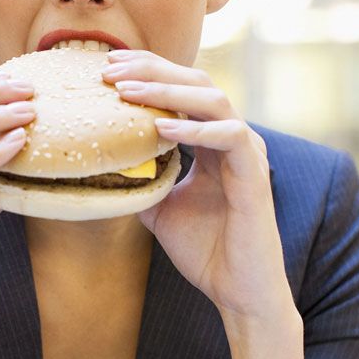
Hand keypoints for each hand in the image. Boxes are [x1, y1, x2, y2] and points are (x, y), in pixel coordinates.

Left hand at [101, 52, 291, 321]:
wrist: (237, 291)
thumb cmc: (205, 251)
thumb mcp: (159, 209)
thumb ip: (141, 180)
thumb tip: (102, 167)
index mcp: (212, 141)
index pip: (181, 90)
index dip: (147, 72)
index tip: (107, 67)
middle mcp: (233, 138)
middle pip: (196, 82)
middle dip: (152, 70)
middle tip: (110, 69)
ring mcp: (247, 152)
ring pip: (213, 99)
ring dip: (168, 91)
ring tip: (127, 91)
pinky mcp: (255, 174)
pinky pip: (230, 136)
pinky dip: (195, 129)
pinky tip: (159, 126)